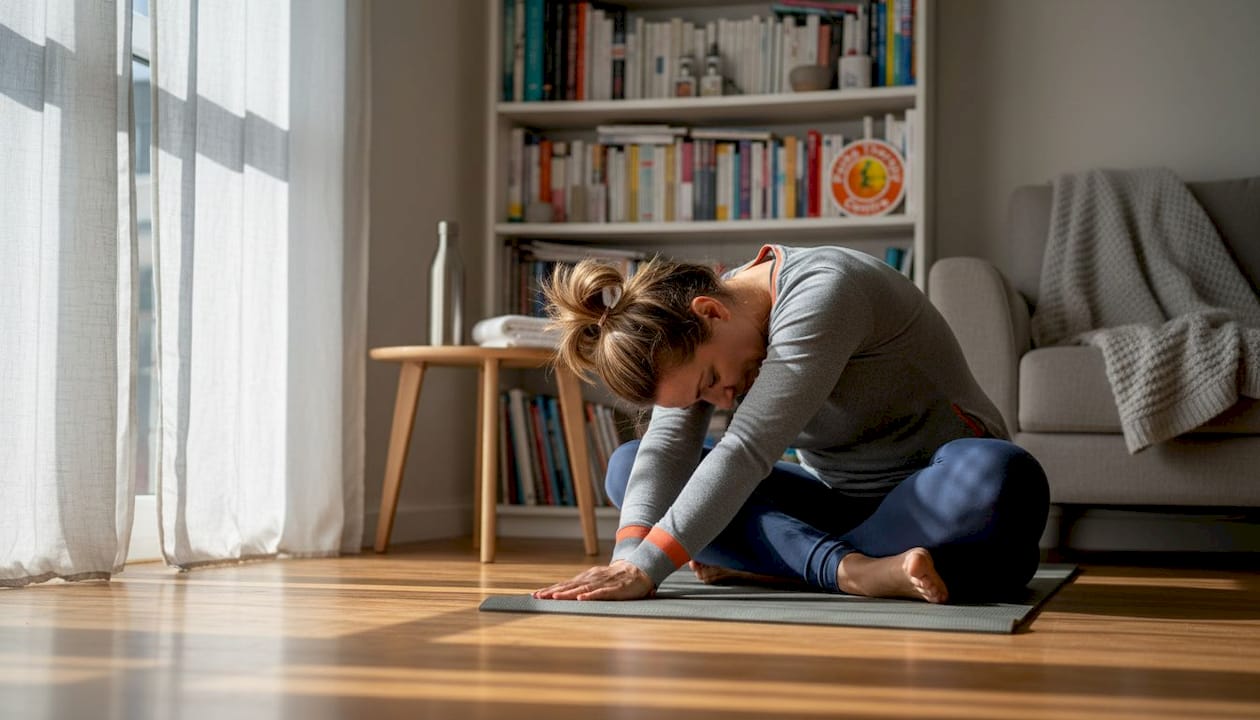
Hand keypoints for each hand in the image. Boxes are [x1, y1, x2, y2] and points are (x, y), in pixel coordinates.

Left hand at [532, 562, 654, 600]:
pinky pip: (601, 593)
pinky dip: (591, 595)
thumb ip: (582, 587)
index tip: (536, 595)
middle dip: (553, 592)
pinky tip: (581, 599)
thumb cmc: (616, 579)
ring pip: (582, 589)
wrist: (638, 570)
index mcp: (586, 578)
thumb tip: (565, 594)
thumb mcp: (596, 581)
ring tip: (554, 598)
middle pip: (569, 586)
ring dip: (567, 593)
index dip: (550, 589)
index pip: (565, 584)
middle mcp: (591, 578)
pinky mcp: (615, 589)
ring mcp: (603, 583)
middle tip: (538, 597)